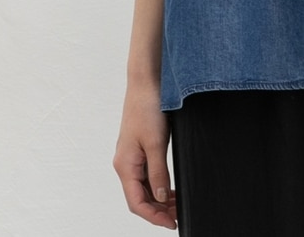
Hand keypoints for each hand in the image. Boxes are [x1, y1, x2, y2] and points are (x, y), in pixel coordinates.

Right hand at [113, 81, 176, 229]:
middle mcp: (125, 163)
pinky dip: (158, 184)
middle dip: (158, 210)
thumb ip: (158, 171)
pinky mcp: (139, 148)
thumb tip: (160, 197)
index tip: (171, 223)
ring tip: (177, 204)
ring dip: (159, 198)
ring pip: (144, 186)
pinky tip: (170, 187)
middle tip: (178, 215)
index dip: (153, 216)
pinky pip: (147, 174)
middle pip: (139, 197)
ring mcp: (132, 156)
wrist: (146, 82)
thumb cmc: (147, 107)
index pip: (136, 202)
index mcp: (125, 165)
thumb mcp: (156, 142)